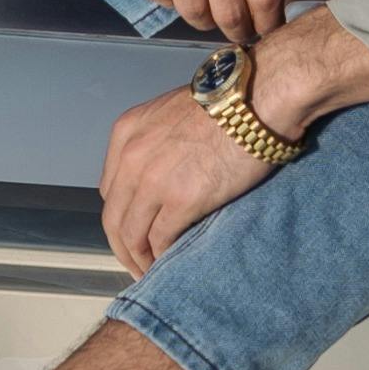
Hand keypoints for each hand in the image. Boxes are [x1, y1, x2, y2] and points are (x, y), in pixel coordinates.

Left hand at [99, 82, 285, 274]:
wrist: (257, 98)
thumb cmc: (229, 102)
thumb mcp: (174, 114)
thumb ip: (158, 143)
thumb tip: (166, 173)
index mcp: (127, 134)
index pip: (111, 190)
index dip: (121, 217)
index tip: (131, 231)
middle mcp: (131, 158)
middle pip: (114, 217)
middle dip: (123, 247)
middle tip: (136, 264)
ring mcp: (153, 180)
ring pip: (131, 234)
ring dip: (140, 258)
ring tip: (151, 271)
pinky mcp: (181, 199)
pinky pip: (160, 239)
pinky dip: (161, 257)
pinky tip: (170, 263)